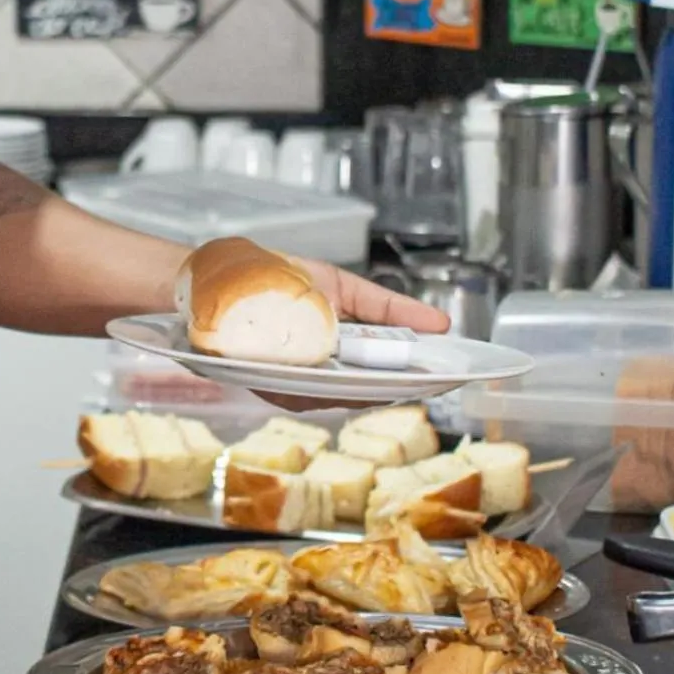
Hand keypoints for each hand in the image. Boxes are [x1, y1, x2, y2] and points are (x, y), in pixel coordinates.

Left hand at [255, 258, 449, 410]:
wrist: (220, 275)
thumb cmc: (278, 278)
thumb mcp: (344, 286)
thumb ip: (387, 307)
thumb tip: (439, 324)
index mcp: (342, 355)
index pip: (388, 375)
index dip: (421, 377)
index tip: (453, 374)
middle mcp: (321, 377)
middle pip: (372, 391)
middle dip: (406, 384)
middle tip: (440, 377)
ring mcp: (298, 386)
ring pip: (345, 397)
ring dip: (375, 390)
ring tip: (409, 377)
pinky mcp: (273, 386)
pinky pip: (310, 394)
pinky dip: (336, 389)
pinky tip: (358, 378)